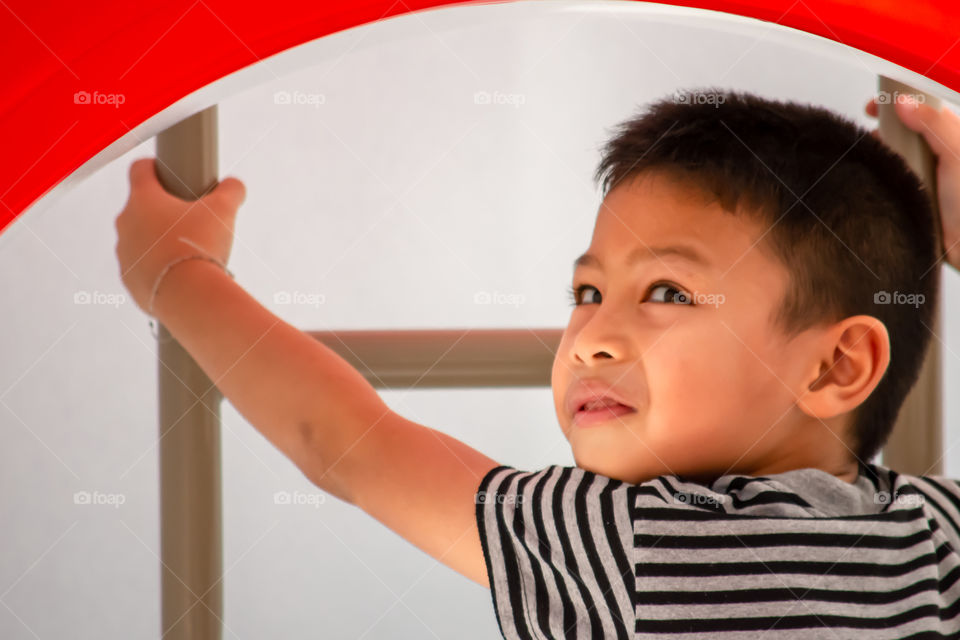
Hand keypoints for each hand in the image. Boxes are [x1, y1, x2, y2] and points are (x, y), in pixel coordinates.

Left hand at [114, 157, 246, 314]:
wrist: (188, 295)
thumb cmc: (200, 246)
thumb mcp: (223, 210)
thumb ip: (230, 190)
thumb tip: (233, 185)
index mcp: (143, 198)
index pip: (139, 169)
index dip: (154, 168)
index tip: (168, 174)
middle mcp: (126, 222)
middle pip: (141, 207)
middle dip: (163, 211)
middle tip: (191, 220)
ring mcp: (125, 253)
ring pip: (140, 239)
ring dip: (158, 241)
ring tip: (187, 252)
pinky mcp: (129, 280)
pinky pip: (142, 268)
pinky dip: (158, 268)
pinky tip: (180, 274)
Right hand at [865, 95, 959, 269]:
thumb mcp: (957, 153)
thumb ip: (934, 124)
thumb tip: (903, 102)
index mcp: (950, 141)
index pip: (921, 113)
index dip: (896, 105)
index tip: (871, 107)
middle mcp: (935, 160)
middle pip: (901, 137)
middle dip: (879, 135)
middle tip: (862, 138)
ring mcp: (921, 183)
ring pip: (891, 164)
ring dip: (876, 163)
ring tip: (858, 163)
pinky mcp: (910, 206)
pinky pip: (887, 192)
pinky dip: (874, 188)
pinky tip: (862, 186)